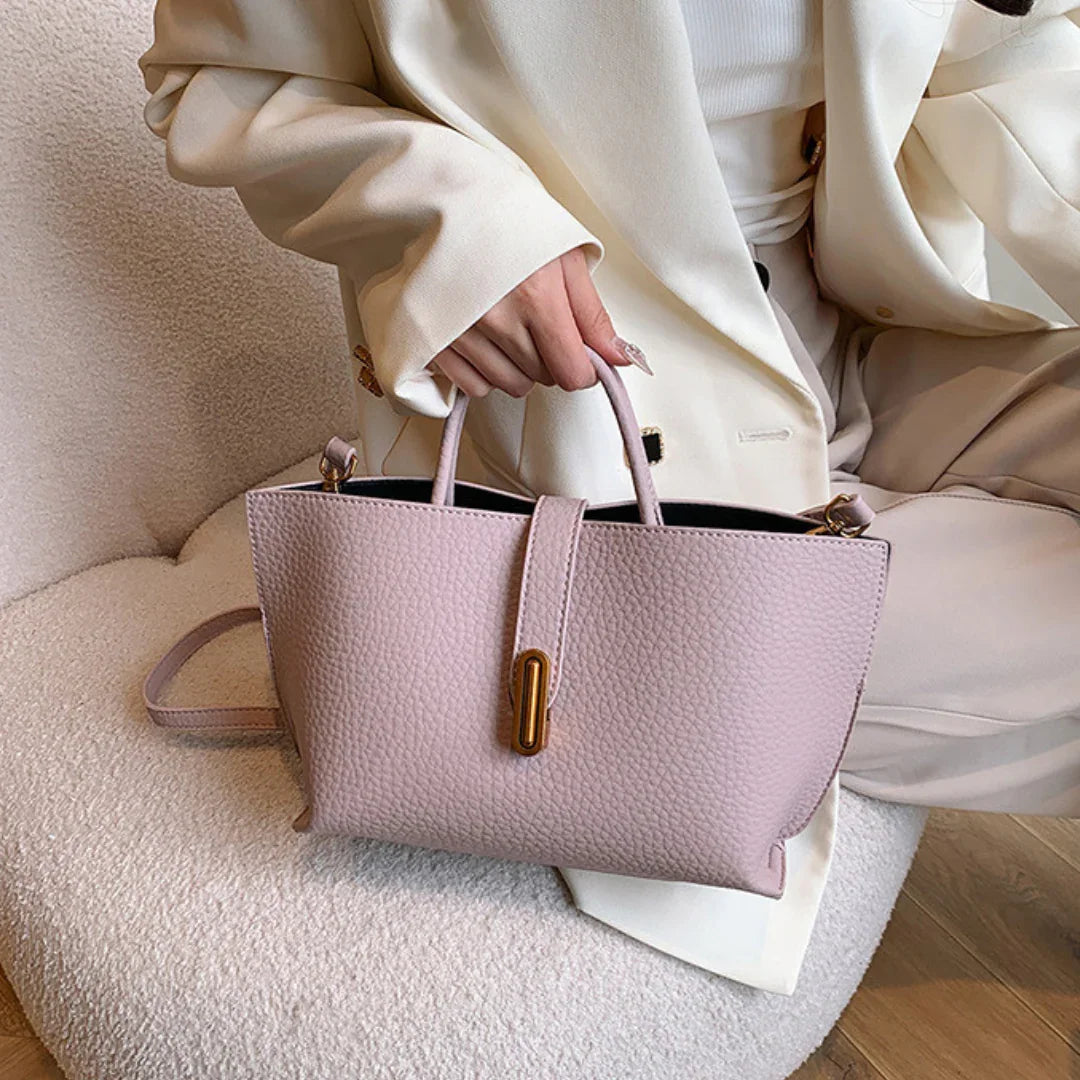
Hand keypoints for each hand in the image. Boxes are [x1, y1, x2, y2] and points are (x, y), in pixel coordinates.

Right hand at [428, 244, 651, 397]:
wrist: (451, 201)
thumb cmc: (509, 222)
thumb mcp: (564, 257)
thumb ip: (593, 314)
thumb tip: (618, 356)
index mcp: (536, 295)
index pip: (572, 371)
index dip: (585, 369)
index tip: (582, 357)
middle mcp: (497, 319)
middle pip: (543, 378)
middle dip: (550, 358)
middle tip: (540, 322)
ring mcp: (462, 333)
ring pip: (510, 384)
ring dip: (519, 366)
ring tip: (511, 327)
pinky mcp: (437, 341)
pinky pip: (474, 385)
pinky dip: (486, 372)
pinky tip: (488, 343)